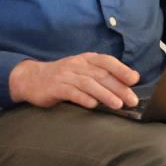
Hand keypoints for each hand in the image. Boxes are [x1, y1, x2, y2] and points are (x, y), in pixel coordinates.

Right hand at [8, 52, 139, 109]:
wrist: (31, 78)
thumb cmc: (62, 77)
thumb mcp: (81, 71)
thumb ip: (101, 76)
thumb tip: (127, 87)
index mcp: (85, 59)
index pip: (106, 61)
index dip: (121, 69)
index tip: (134, 80)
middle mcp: (76, 65)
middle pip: (100, 75)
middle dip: (118, 87)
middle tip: (132, 100)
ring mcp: (64, 76)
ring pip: (88, 83)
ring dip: (104, 94)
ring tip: (117, 105)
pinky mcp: (55, 87)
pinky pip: (71, 92)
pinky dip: (83, 98)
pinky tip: (92, 105)